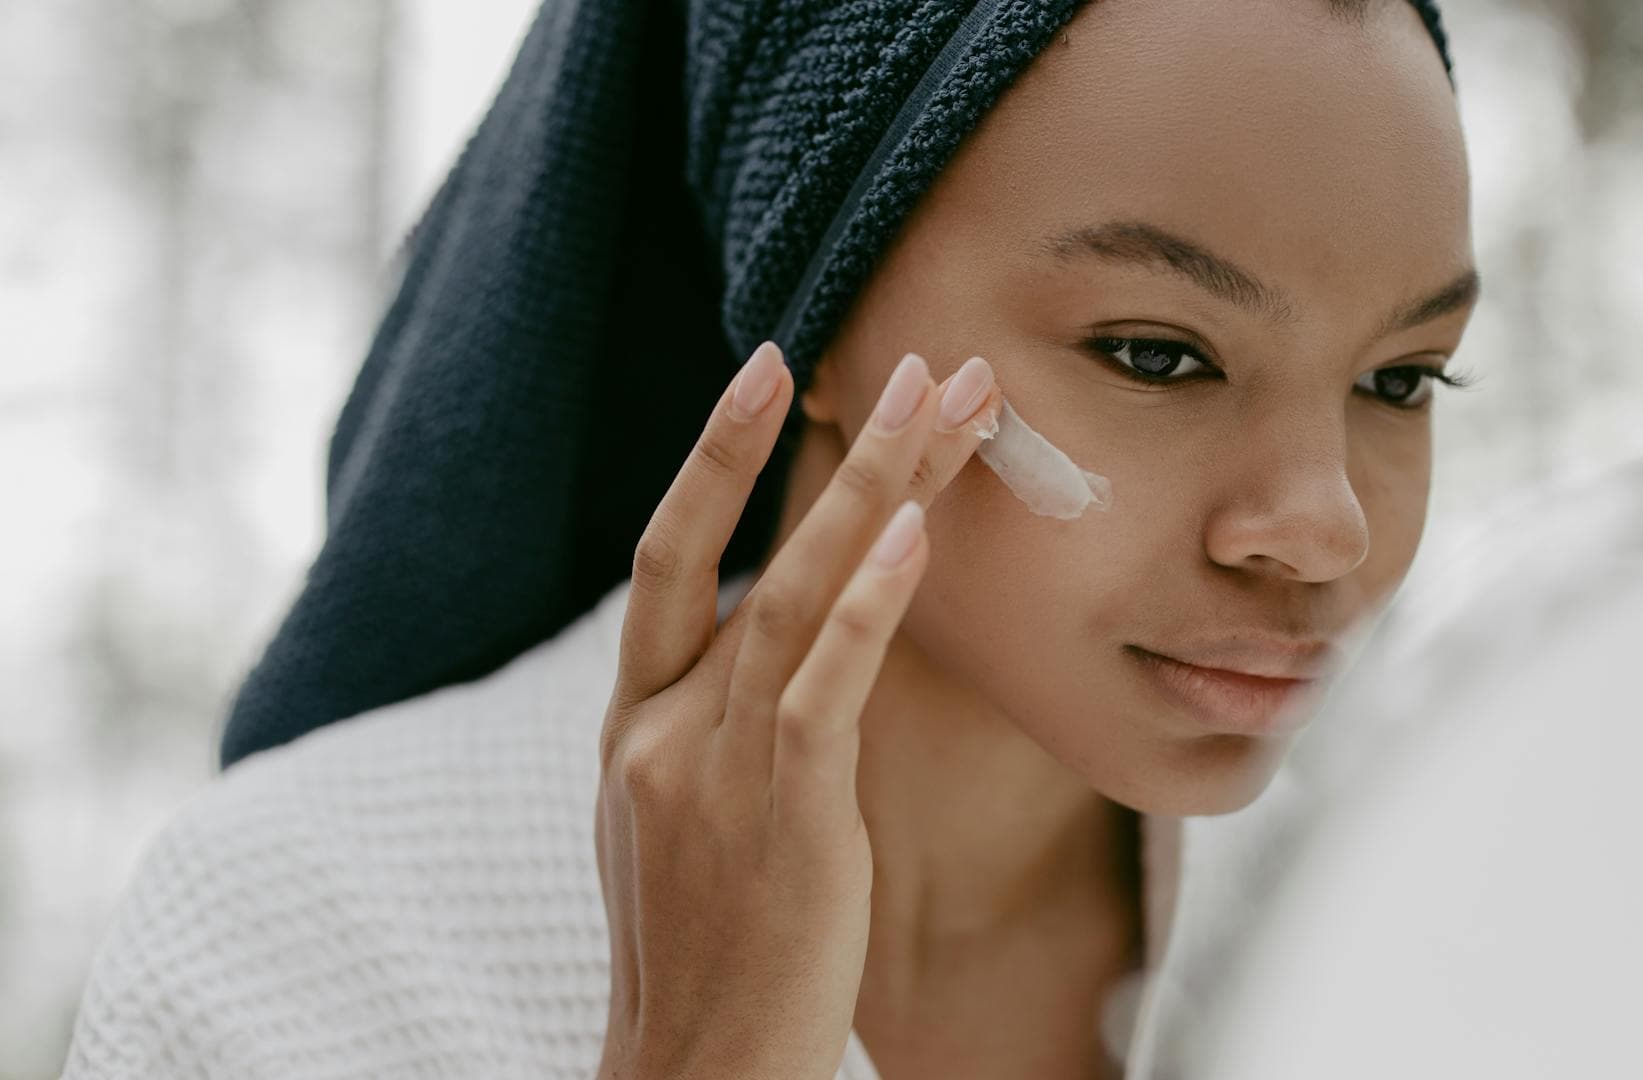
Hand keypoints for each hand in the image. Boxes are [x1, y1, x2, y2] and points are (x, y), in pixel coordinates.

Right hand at [593, 343, 1001, 1079]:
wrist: (691, 1069)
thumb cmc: (704, 947)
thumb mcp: (678, 818)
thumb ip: (712, 724)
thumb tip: (777, 646)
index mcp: (633, 723)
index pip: (668, 556)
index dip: (713, 457)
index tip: (769, 370)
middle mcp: (662, 728)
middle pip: (740, 550)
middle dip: (813, 444)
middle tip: (905, 360)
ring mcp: (713, 767)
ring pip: (794, 596)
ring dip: (876, 491)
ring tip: (946, 408)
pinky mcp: (782, 814)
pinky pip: (826, 686)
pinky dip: (870, 604)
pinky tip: (914, 535)